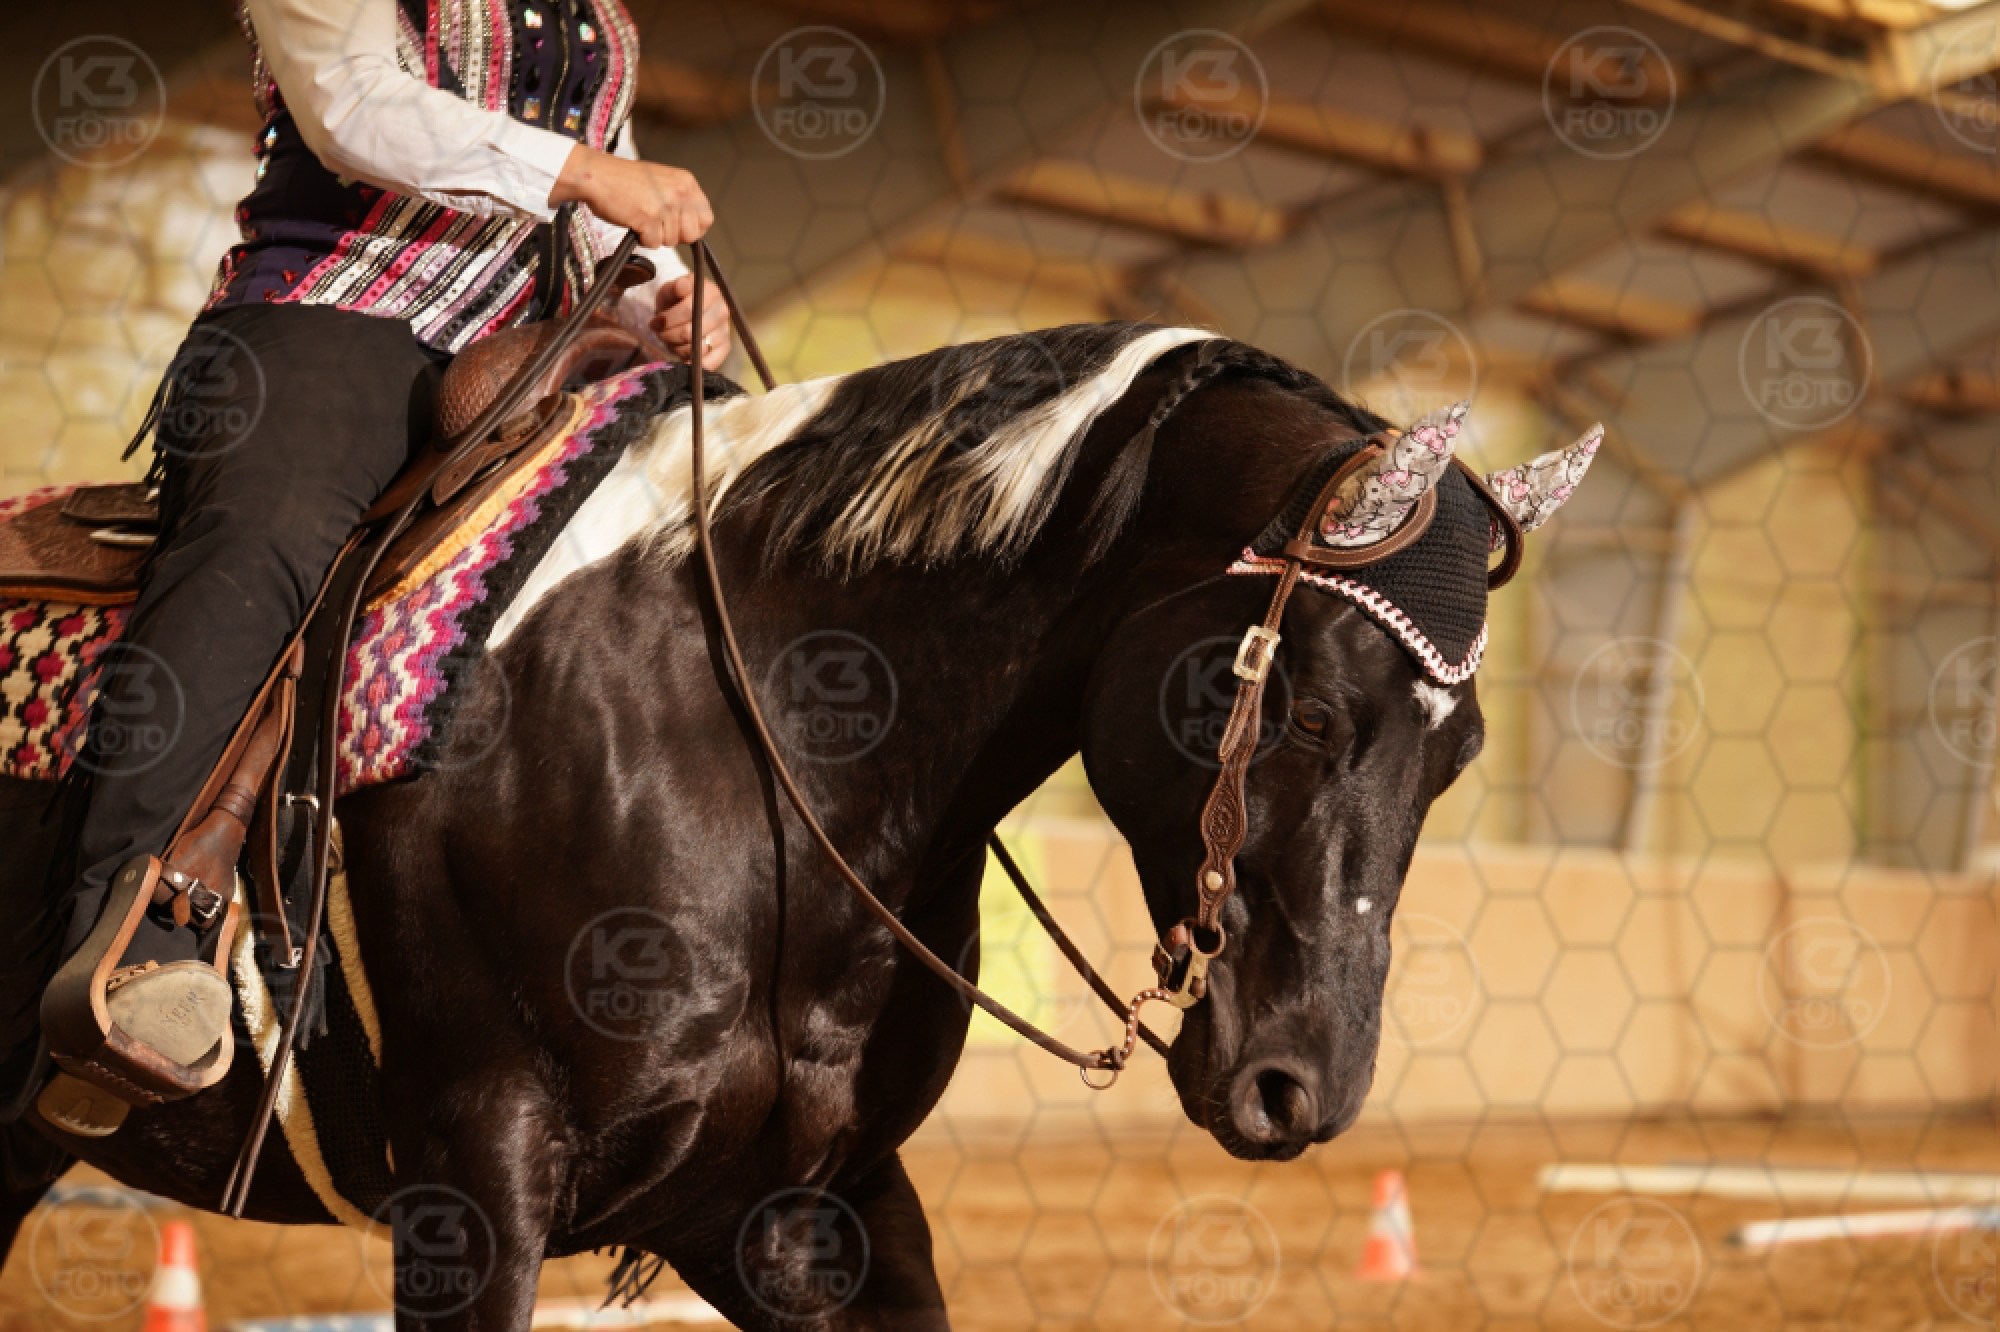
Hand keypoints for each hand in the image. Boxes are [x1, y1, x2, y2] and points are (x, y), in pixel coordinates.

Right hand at [551, 144, 712, 248]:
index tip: (677, 225)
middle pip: (691, 235)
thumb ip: (680, 200)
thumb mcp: (663, 182)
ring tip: (641, 216)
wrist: (597, 175)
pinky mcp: (649, 218)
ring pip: (671, 241)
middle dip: (674, 236)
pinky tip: (633, 221)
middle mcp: (680, 192)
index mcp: (686, 182)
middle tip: (655, 223)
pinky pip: (654, 244)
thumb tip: (693, 228)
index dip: (692, 228)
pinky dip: (642, 239)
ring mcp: (665, 206)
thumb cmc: (625, 180)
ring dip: (655, 236)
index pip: (706, 219)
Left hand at [652, 274, 731, 369]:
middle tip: (661, 334)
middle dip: (669, 335)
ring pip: (696, 348)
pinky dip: (692, 363)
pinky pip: (708, 363)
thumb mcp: (670, 290)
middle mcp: (722, 310)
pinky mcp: (726, 347)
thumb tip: (680, 289)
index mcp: (710, 292)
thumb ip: (672, 289)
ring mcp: (725, 330)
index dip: (667, 319)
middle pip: (690, 332)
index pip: (687, 310)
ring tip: (672, 341)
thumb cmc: (678, 300)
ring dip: (678, 348)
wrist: (691, 310)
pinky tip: (683, 358)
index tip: (656, 322)